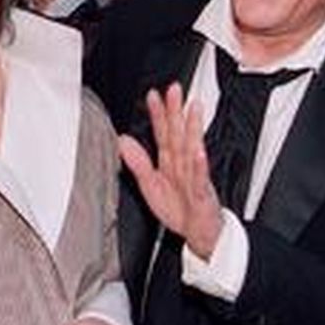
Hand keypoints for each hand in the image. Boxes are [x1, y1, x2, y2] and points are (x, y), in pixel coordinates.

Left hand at [117, 84, 224, 258]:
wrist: (199, 234)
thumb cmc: (179, 209)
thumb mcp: (150, 185)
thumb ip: (138, 163)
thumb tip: (122, 141)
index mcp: (169, 162)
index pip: (163, 134)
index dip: (157, 115)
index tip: (152, 96)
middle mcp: (183, 165)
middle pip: (179, 134)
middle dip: (176, 112)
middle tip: (175, 90)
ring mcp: (194, 177)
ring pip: (192, 150)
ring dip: (193, 130)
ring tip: (193, 110)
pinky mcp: (202, 193)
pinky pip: (200, 178)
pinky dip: (199, 165)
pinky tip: (198, 152)